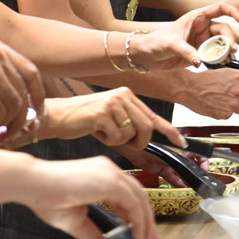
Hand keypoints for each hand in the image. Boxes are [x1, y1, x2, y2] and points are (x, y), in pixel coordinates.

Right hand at [7, 155, 157, 238]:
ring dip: (146, 223)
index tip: (141, 235)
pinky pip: (133, 202)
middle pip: (139, 197)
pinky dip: (139, 220)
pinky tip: (137, 235)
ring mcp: (110, 173)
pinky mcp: (110, 180)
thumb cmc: (45, 196)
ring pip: (140, 199)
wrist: (32, 185)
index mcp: (101, 176)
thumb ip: (94, 238)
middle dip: (147, 222)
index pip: (128, 196)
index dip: (138, 217)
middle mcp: (108, 170)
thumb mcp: (76, 222)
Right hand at [32, 87, 180, 147]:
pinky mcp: (102, 113)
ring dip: (119, 140)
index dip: (170, 131)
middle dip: (139, 142)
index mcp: (126, 95)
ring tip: (103, 132)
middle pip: (146, 127)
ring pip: (132, 134)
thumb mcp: (110, 118)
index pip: (153, 115)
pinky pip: (117, 137)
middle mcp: (122, 96)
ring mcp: (113, 103)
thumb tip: (148, 139)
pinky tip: (95, 131)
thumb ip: (130, 125)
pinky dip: (107, 140)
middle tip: (125, 143)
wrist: (56, 116)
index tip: (181, 142)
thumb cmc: (82, 120)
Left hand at [138, 4, 238, 69]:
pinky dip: (222, 58)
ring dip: (228, 51)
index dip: (233, 11)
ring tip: (227, 59)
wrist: (147, 56)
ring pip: (223, 43)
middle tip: (229, 51)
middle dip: (230, 40)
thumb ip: (186, 52)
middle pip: (225, 29)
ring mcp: (203, 40)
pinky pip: (217, 54)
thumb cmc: (155, 43)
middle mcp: (203, 27)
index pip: (220, 8)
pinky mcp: (202, 52)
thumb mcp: (170, 44)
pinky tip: (222, 63)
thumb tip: (200, 61)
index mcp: (197, 17)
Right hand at [176, 69, 238, 134]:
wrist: (190, 88)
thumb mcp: (228, 73)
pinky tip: (217, 104)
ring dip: (236, 107)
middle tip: (237, 98)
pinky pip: (231, 115)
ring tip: (222, 99)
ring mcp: (233, 104)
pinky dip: (226, 112)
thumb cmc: (206, 80)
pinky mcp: (226, 114)